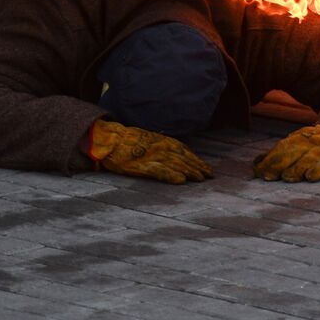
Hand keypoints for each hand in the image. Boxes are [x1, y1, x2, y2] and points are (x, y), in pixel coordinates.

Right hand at [87, 119, 212, 183]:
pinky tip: (181, 180)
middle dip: (198, 167)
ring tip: (201, 179)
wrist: (109, 140)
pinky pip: (160, 171)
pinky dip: (171, 175)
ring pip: (176, 165)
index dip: (197, 160)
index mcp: (163, 141)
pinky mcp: (143, 166)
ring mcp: (153, 156)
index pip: (185, 151)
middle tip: (210, 176)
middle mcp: (161, 147)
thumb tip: (178, 153)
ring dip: (190, 172)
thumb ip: (162, 145)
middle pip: (184, 159)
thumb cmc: (127, 141)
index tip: (207, 169)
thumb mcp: (149, 139)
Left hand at [254, 121, 319, 181]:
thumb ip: (277, 153)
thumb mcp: (294, 142)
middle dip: (276, 165)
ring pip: (306, 160)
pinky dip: (318, 171)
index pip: (278, 150)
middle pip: (289, 154)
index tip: (257, 172)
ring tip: (287, 177)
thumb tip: (256, 162)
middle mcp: (306, 144)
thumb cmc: (312, 142)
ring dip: (295, 169)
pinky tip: (311, 177)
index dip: (267, 161)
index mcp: (295, 140)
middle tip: (267, 177)